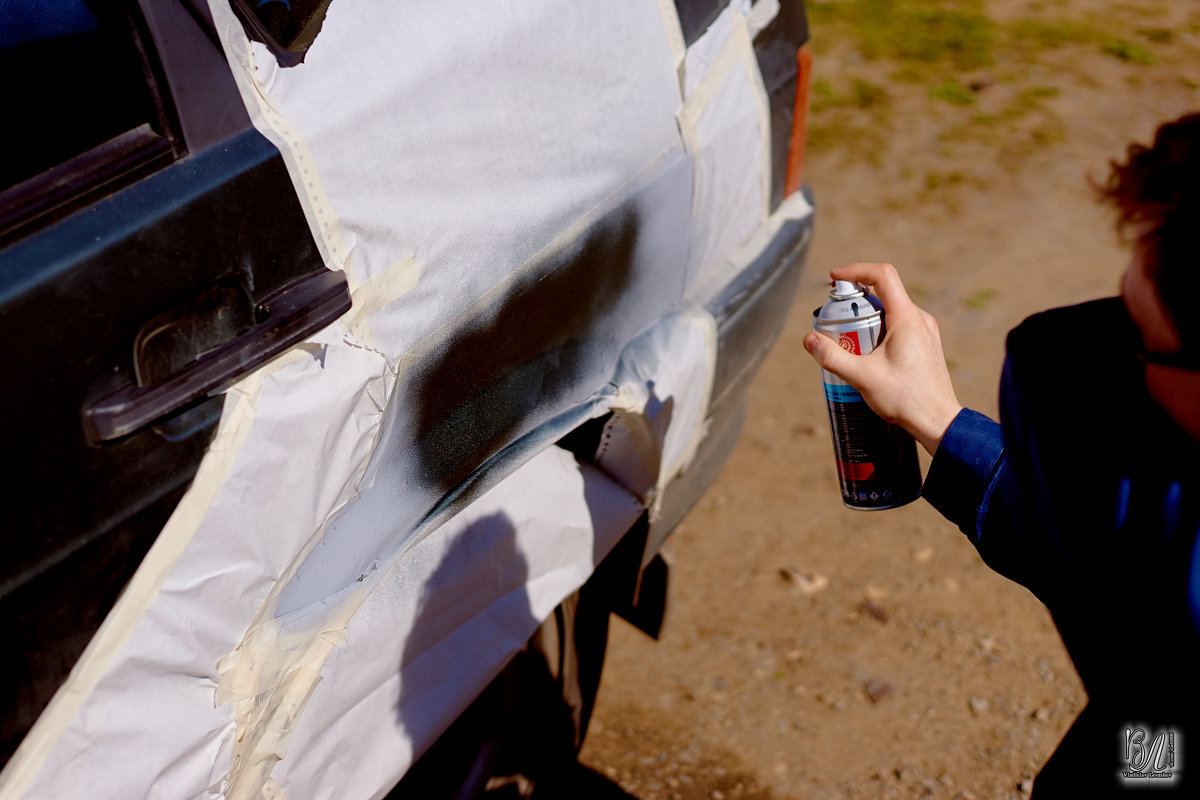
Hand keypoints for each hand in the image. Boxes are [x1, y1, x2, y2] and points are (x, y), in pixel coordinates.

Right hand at [803, 263, 962, 454]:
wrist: (938, 421)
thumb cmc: (905, 399)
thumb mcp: (861, 377)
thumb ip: (832, 356)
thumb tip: (809, 339)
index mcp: (907, 318)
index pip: (882, 275)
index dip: (856, 270)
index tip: (834, 279)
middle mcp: (920, 319)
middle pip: (883, 293)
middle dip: (854, 302)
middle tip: (834, 319)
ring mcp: (925, 331)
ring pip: (890, 311)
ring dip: (866, 318)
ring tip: (849, 341)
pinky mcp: (926, 344)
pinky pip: (899, 325)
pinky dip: (879, 329)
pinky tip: (868, 354)